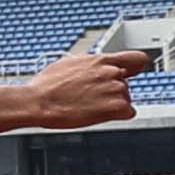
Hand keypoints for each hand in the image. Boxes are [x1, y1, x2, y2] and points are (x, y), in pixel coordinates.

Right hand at [23, 49, 144, 133]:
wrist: (38, 102)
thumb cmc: (46, 85)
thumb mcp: (68, 63)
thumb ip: (90, 64)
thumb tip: (96, 65)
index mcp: (100, 59)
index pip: (137, 59)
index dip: (134, 67)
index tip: (132, 72)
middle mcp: (112, 72)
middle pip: (125, 84)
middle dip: (111, 91)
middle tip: (90, 97)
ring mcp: (116, 88)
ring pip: (125, 99)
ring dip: (111, 104)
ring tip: (88, 105)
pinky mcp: (117, 106)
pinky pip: (128, 112)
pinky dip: (116, 116)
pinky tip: (97, 114)